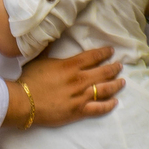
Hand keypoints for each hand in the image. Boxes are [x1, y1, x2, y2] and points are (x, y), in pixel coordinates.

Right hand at [8, 45, 124, 127]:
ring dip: (115, 85)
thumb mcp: (40, 59)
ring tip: (122, 81)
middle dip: (113, 68)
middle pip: (102, 72)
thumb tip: (52, 37)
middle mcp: (79, 79)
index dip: (103, 53)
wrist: (26, 102)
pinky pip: (98, 108)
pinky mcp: (78, 111)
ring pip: (104, 89)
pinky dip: (108, 105)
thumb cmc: (31, 80)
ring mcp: (80, 96)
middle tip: (120, 66)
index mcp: (70, 65)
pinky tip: (115, 102)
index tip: (111, 51)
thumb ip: (50, 49)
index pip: (92, 56)